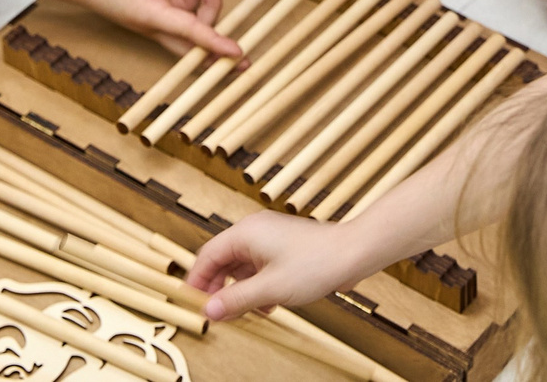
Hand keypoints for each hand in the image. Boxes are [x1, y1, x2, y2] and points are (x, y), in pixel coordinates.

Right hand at [60, 0, 241, 58]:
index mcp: (148, 16)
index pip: (190, 33)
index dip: (216, 43)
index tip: (239, 54)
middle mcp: (152, 24)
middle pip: (193, 41)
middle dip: (218, 31)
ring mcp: (151, 20)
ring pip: (190, 25)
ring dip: (205, 5)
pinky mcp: (150, 11)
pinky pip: (181, 13)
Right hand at [187, 211, 376, 321]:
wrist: (353, 253)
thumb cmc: (316, 263)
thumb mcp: (270, 289)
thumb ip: (235, 300)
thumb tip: (208, 310)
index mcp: (245, 233)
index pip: (207, 256)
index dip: (197, 281)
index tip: (193, 304)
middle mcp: (254, 231)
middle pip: (223, 261)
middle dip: (220, 289)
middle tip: (219, 314)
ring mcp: (269, 238)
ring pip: (242, 267)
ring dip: (241, 291)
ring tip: (247, 312)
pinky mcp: (282, 248)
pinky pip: (259, 267)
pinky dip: (258, 286)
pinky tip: (267, 305)